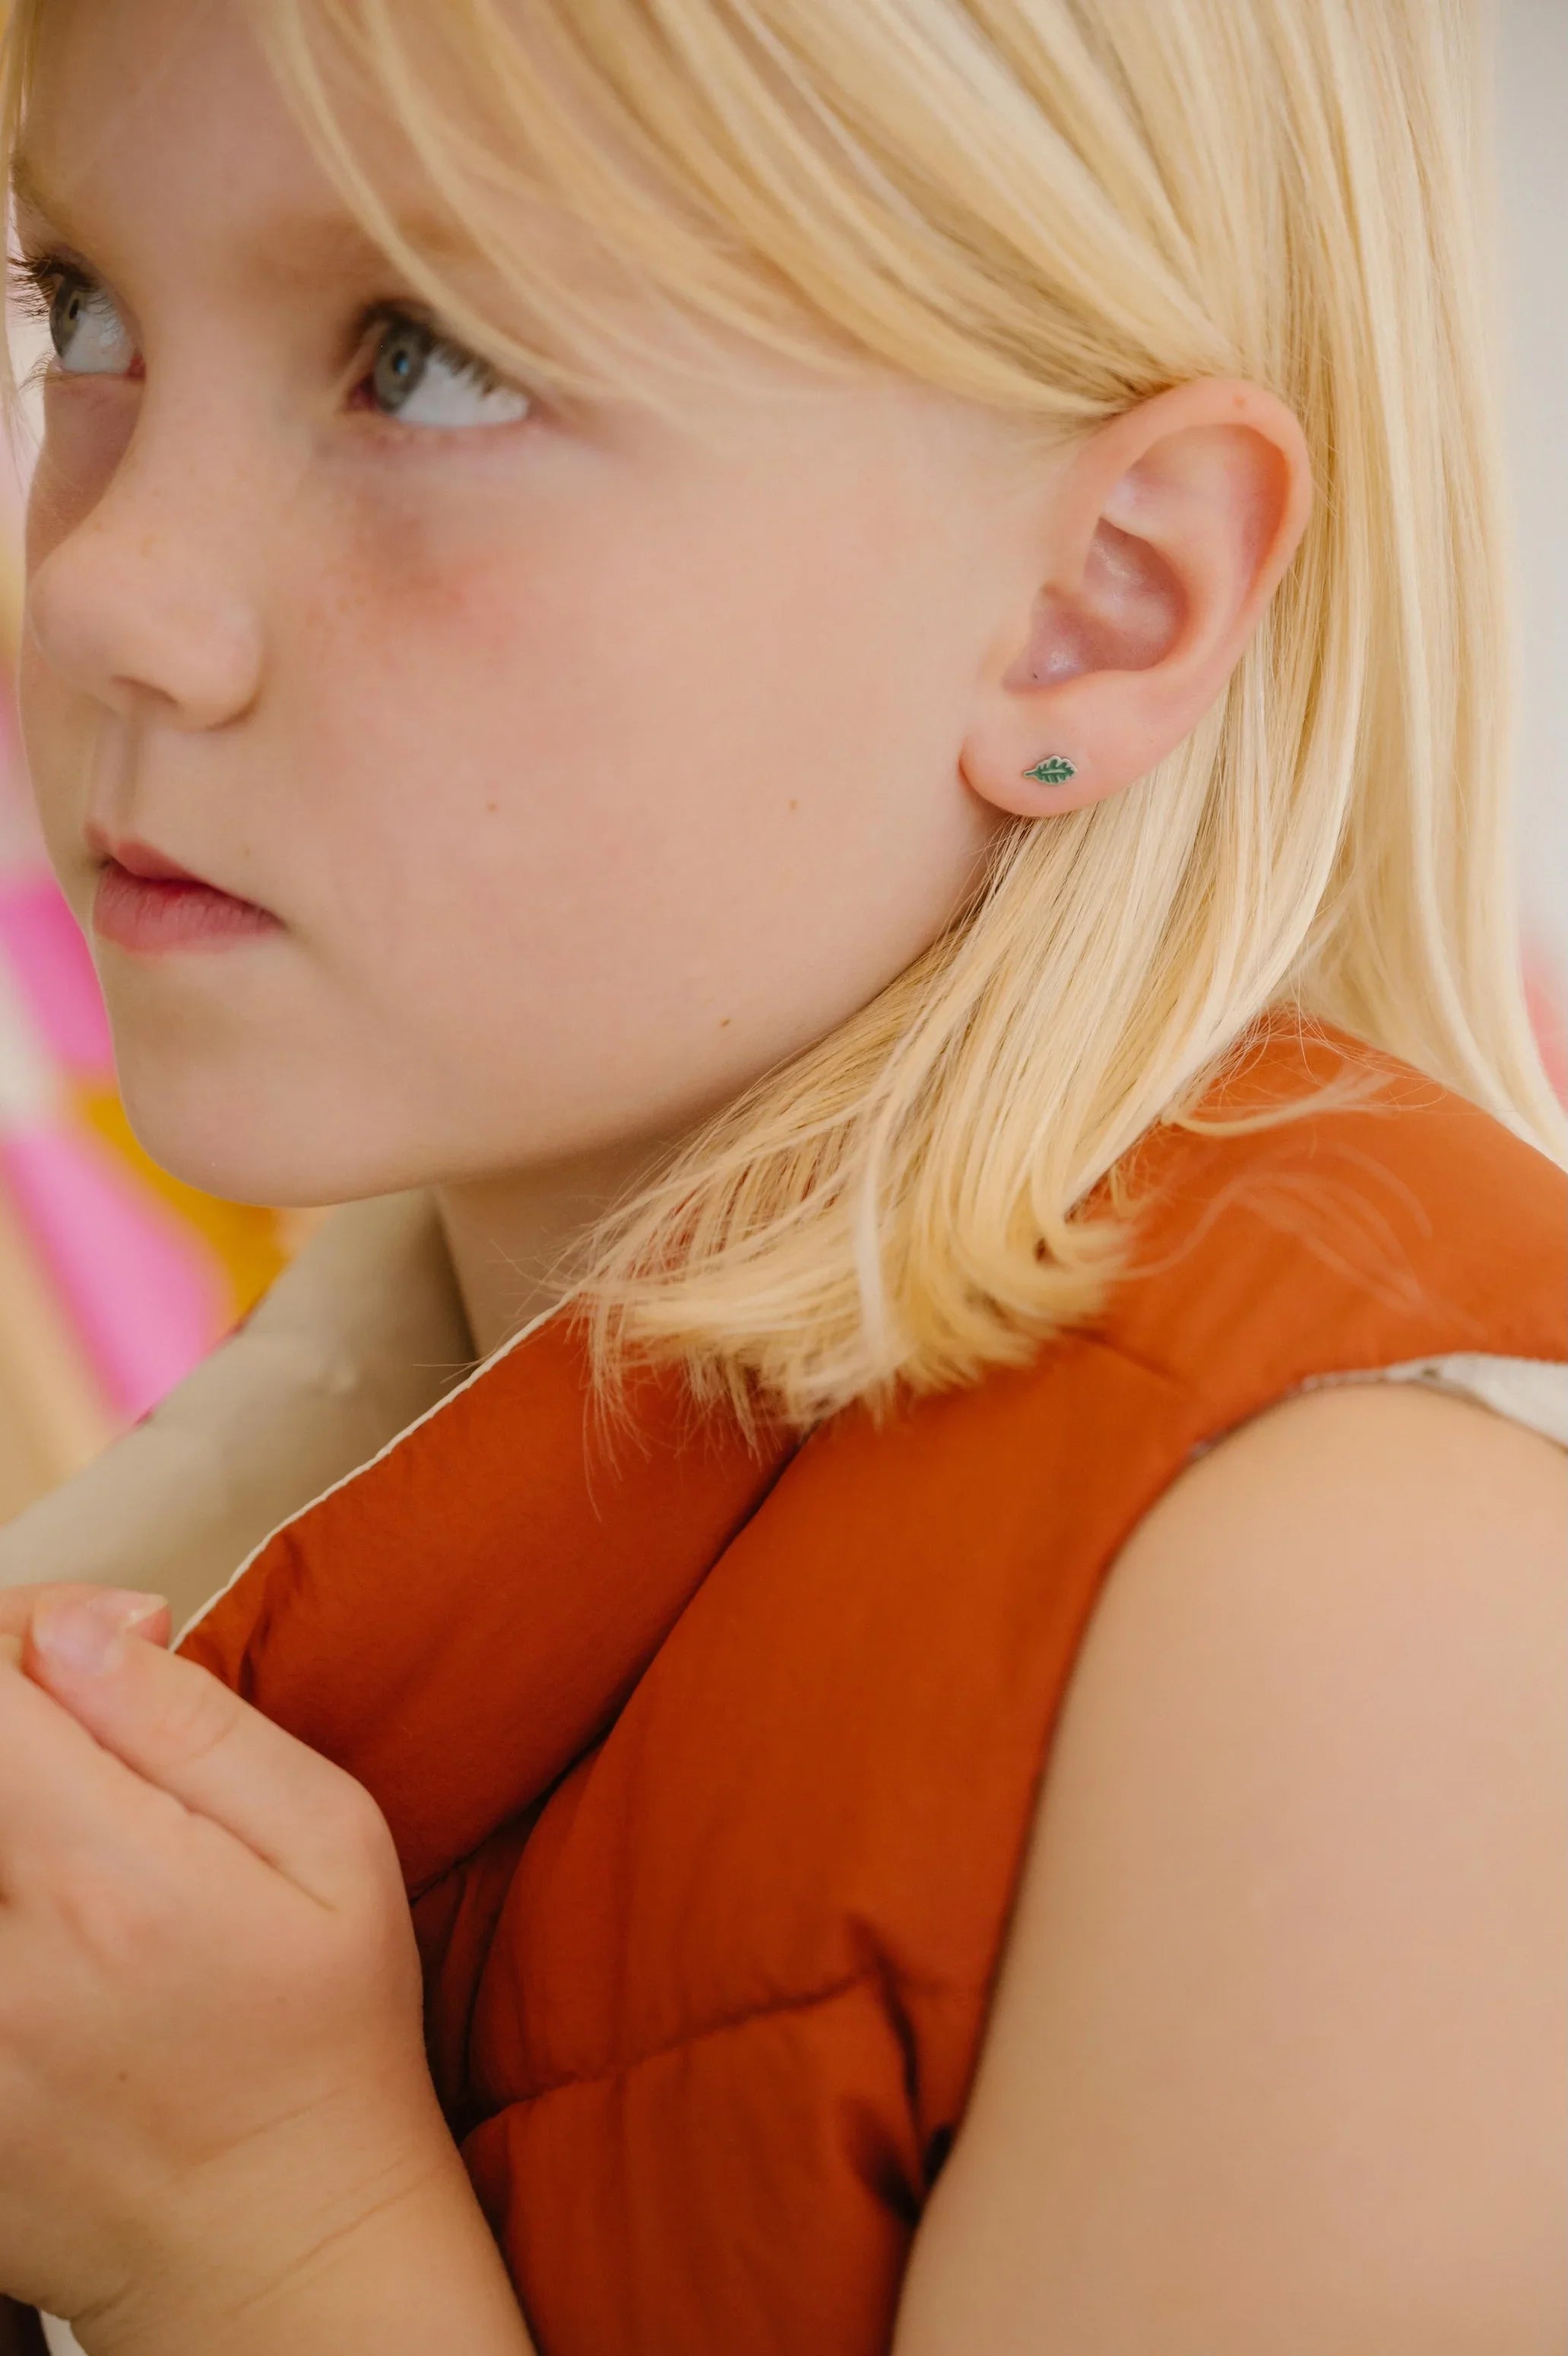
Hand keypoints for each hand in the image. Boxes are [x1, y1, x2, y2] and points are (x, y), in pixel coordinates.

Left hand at [0, 1587, 461, 2350]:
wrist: (280, 2251)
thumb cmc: (327, 2036)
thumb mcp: (332, 1847)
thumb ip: (196, 1726)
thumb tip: (76, 1632)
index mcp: (106, 1884)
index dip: (28, 1631)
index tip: (103, 1651)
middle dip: (6, 1712)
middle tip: (73, 1735)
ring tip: (62, 1831)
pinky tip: (45, 1914)